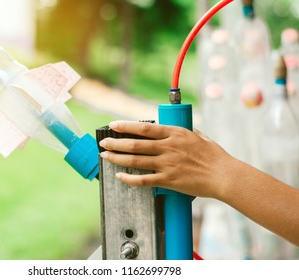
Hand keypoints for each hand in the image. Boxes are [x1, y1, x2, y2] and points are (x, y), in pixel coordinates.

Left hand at [99, 121, 237, 198]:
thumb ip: (184, 132)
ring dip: (117, 158)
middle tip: (103, 143)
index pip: (144, 128)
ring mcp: (167, 165)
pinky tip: (120, 176)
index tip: (113, 125)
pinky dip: (129, 179)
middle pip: (135, 144)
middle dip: (115, 143)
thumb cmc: (214, 156)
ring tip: (105, 156)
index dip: (126, 126)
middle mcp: (168, 148)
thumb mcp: (199, 136)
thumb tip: (175, 129)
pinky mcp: (168, 181)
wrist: (224, 176)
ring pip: (136, 161)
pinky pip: (144, 180)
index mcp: (175, 134)